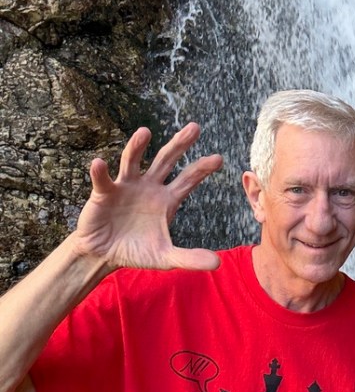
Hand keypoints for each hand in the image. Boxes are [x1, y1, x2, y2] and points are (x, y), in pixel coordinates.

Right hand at [71, 123, 222, 271]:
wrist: (104, 255)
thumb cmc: (137, 251)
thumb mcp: (165, 257)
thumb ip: (190, 258)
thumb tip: (217, 264)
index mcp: (168, 199)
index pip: (188, 179)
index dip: (202, 168)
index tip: (218, 158)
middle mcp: (150, 187)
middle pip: (166, 160)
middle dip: (180, 144)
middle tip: (195, 127)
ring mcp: (127, 186)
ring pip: (133, 161)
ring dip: (137, 146)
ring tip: (144, 132)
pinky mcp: (105, 192)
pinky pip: (103, 179)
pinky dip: (100, 172)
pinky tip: (99, 164)